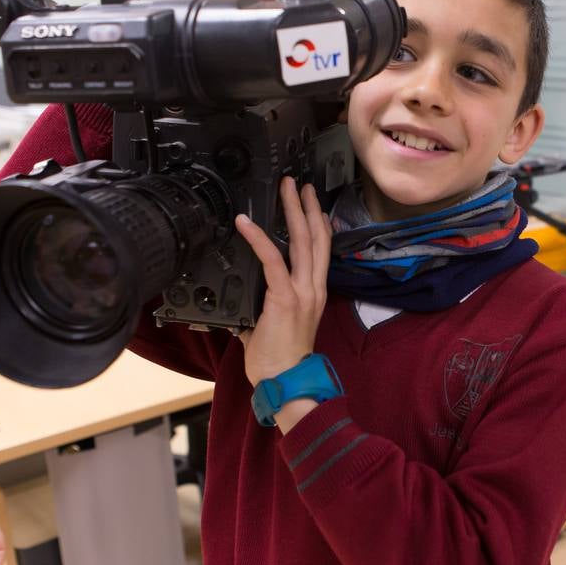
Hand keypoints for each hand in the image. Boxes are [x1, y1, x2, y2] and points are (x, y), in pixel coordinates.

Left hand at [235, 177, 331, 387]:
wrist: (286, 381)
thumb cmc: (280, 361)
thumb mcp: (274, 325)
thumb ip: (264, 305)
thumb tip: (244, 299)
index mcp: (314, 294)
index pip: (321, 251)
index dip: (318, 224)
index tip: (312, 205)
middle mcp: (314, 288)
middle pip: (316, 238)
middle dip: (307, 207)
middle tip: (298, 183)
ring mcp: (302, 292)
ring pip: (302, 241)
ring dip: (293, 211)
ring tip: (287, 188)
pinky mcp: (285, 298)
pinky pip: (272, 260)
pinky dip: (259, 238)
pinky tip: (246, 222)